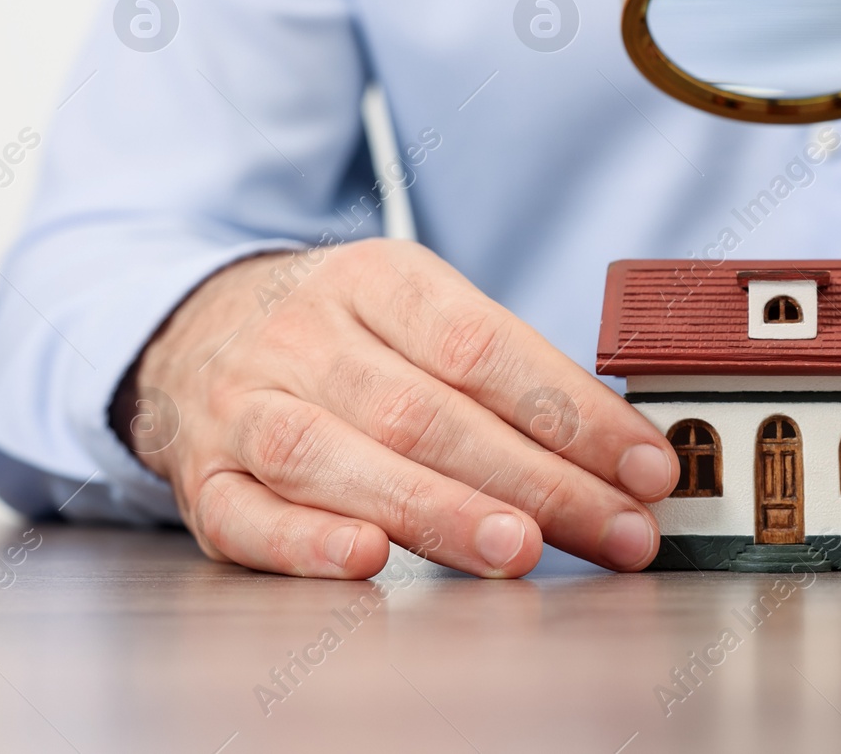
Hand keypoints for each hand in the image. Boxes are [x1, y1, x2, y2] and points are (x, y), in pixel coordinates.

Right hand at [113, 239, 676, 578]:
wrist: (193, 326)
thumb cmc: (344, 331)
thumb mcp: (418, 308)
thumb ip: (504, 369)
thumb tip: (620, 450)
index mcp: (378, 277)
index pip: (486, 346)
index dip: (573, 411)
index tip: (647, 467)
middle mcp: (306, 334)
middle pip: (427, 411)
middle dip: (537, 479)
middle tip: (618, 528)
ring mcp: (245, 405)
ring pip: (338, 459)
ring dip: (438, 510)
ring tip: (523, 550)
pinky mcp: (203, 476)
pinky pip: (245, 515)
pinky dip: (306, 543)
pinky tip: (370, 562)